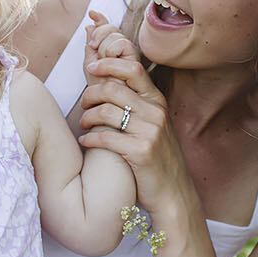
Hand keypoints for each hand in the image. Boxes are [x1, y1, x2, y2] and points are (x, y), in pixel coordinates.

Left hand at [77, 15, 190, 213]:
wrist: (174, 193)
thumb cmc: (157, 158)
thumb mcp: (154, 125)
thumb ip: (137, 104)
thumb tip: (109, 84)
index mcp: (157, 102)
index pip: (133, 68)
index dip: (108, 63)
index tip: (92, 68)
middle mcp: (156, 113)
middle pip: (113, 88)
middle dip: (90, 94)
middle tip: (83, 104)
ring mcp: (150, 132)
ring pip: (106, 111)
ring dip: (87, 117)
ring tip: (84, 124)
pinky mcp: (141, 152)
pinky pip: (106, 137)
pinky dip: (90, 138)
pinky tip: (86, 142)